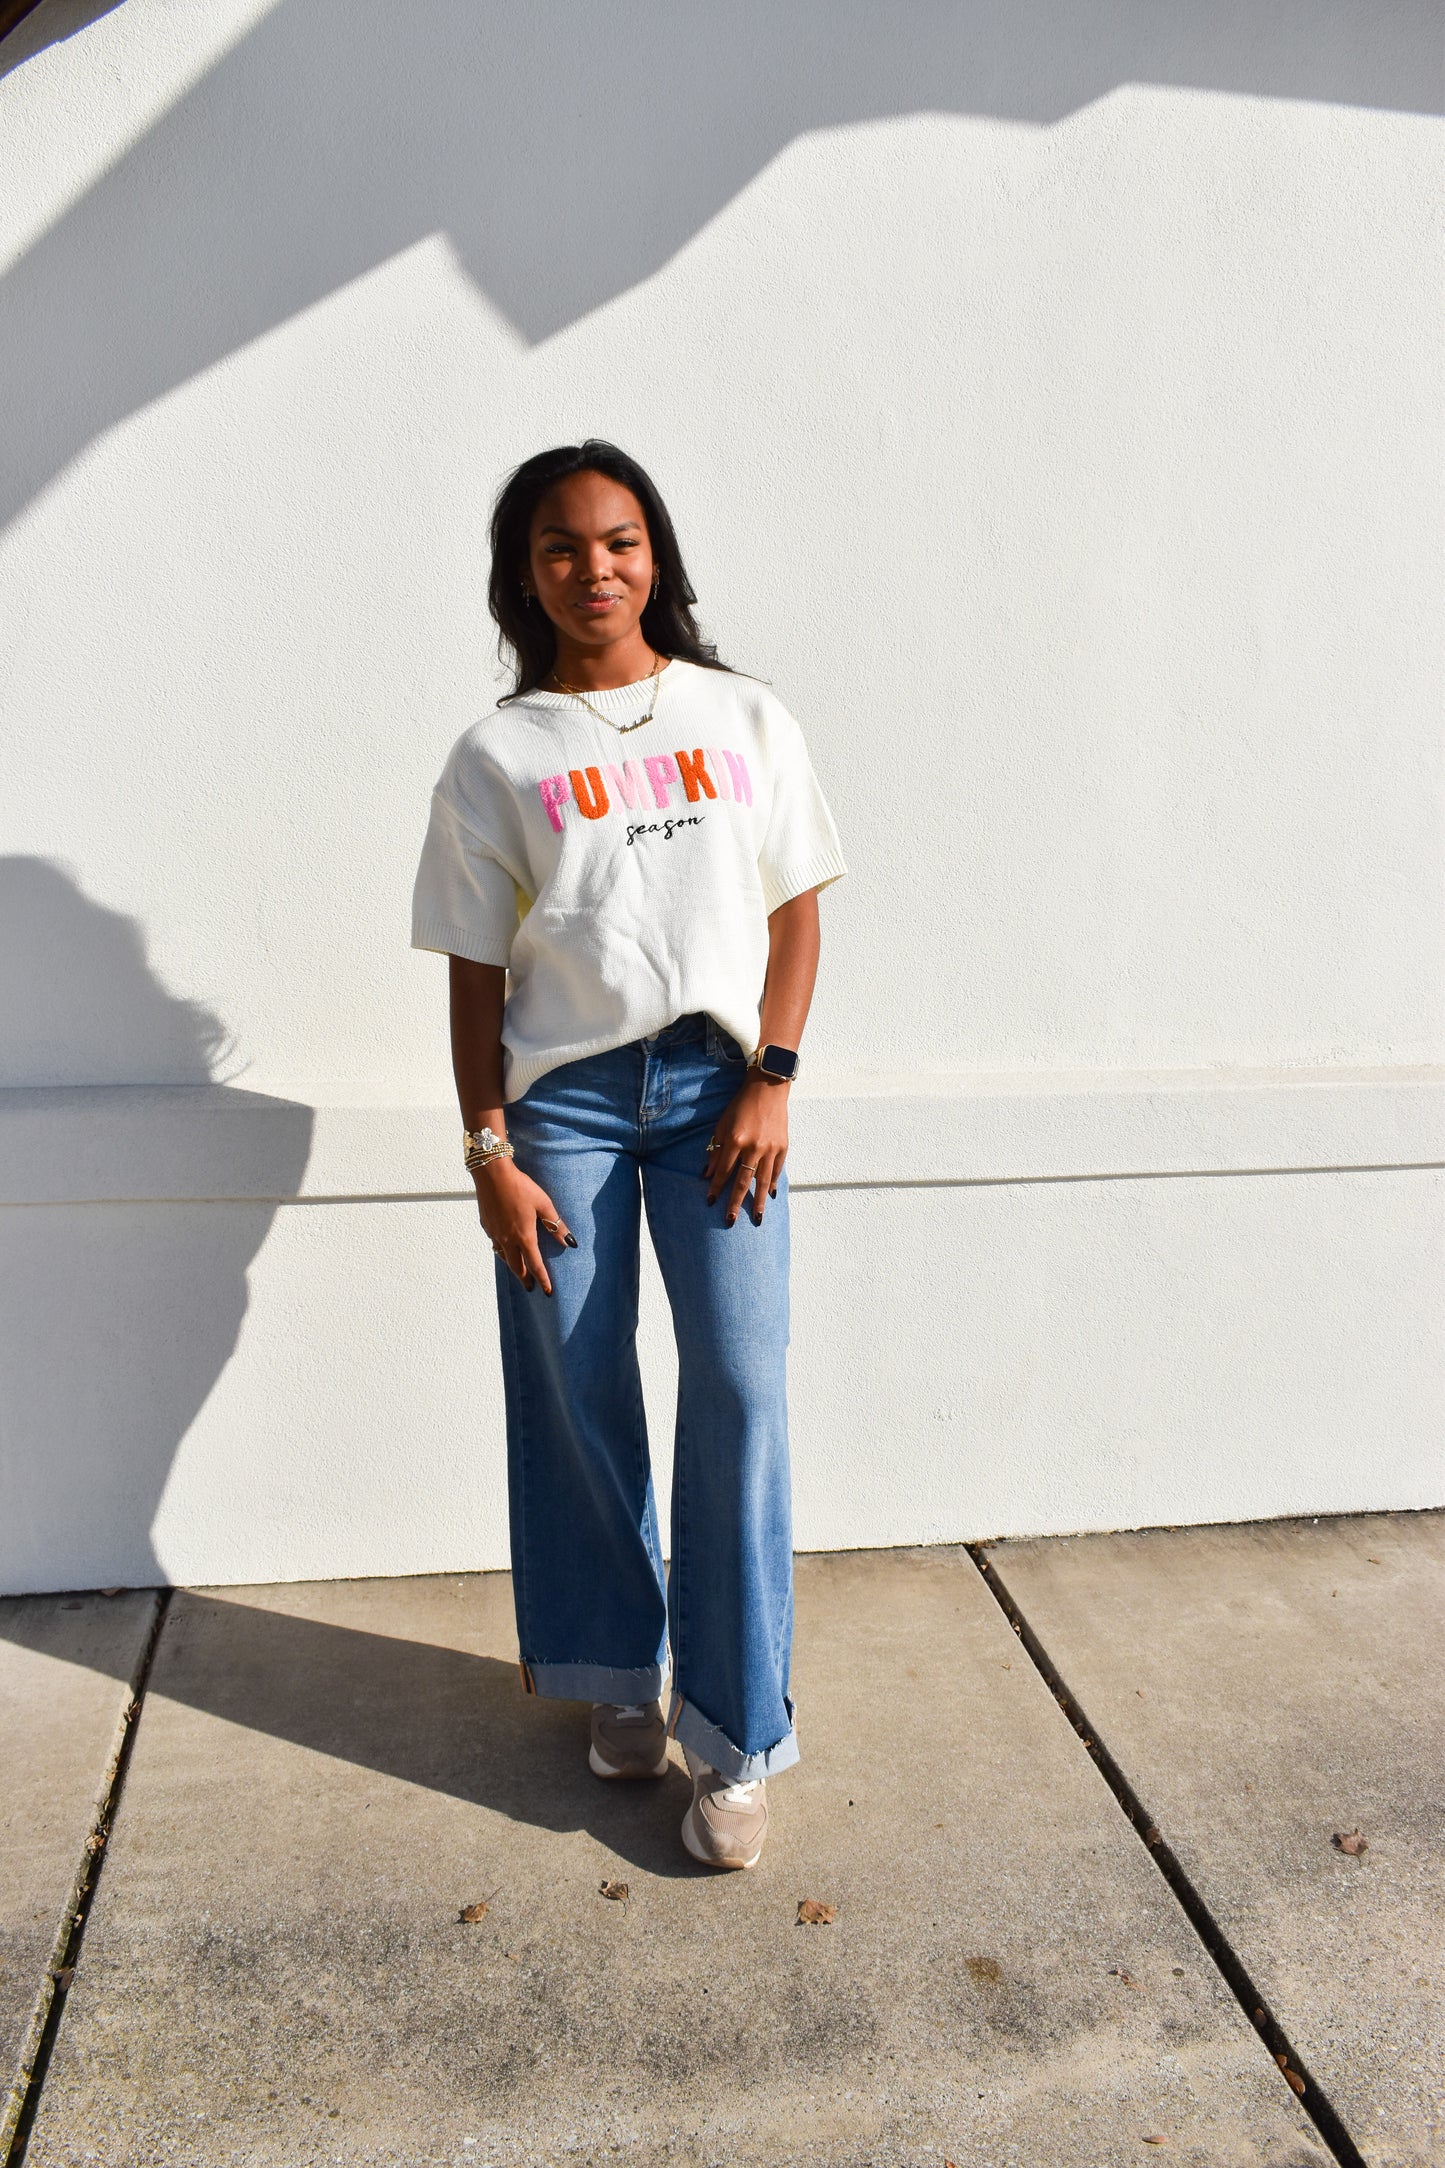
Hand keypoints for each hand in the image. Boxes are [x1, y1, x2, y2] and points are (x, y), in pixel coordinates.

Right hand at [473, 1158, 574, 1292]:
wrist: (492, 1175)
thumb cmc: (520, 1187)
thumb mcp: (543, 1203)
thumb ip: (555, 1224)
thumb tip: (569, 1242)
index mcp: (523, 1236)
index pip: (535, 1265)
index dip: (542, 1279)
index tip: (547, 1291)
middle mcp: (507, 1240)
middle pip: (517, 1267)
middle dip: (525, 1279)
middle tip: (531, 1287)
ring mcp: (494, 1233)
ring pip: (504, 1257)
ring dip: (512, 1267)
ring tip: (518, 1271)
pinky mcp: (486, 1225)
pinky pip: (495, 1244)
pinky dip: (502, 1252)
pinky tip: (504, 1248)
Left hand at [704, 1076, 788, 1225]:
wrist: (767, 1090)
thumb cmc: (740, 1107)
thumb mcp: (722, 1125)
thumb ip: (716, 1150)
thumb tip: (707, 1174)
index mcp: (735, 1141)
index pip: (723, 1171)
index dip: (716, 1188)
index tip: (710, 1202)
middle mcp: (753, 1147)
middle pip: (742, 1182)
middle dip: (735, 1203)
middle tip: (730, 1221)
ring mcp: (770, 1148)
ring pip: (763, 1181)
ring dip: (759, 1202)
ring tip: (757, 1218)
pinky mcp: (783, 1147)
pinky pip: (776, 1171)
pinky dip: (772, 1184)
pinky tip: (769, 1196)